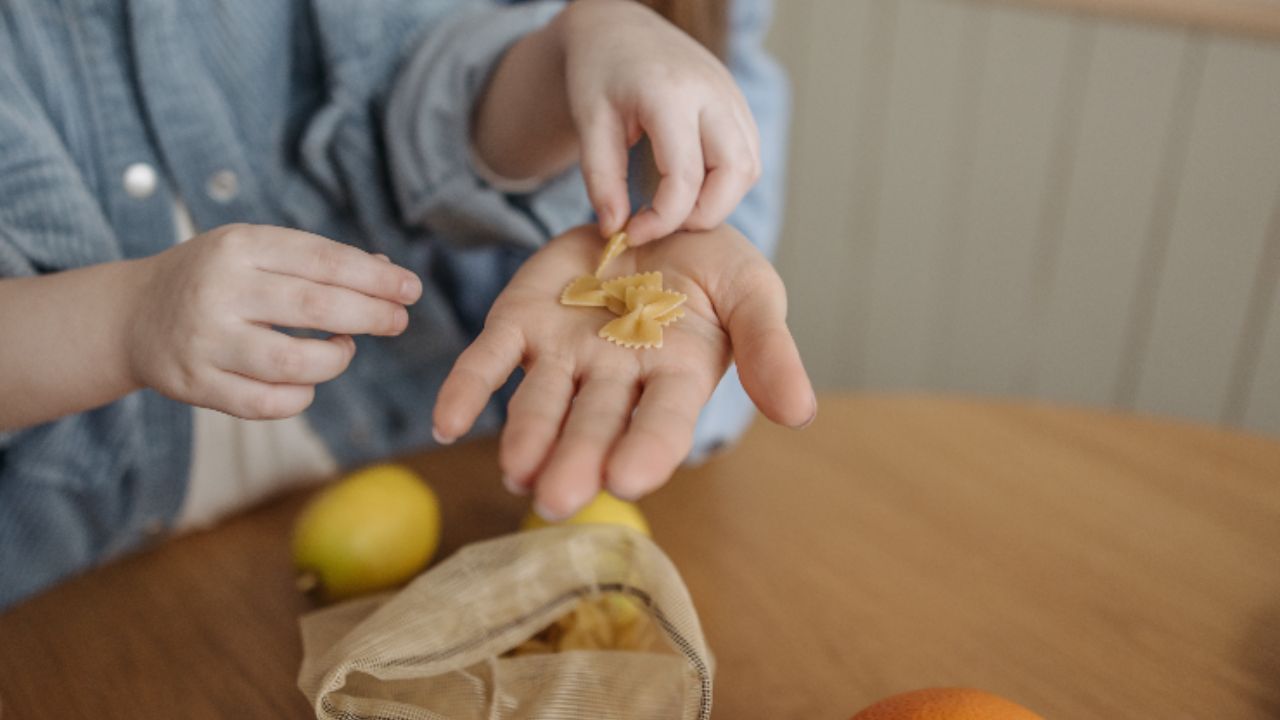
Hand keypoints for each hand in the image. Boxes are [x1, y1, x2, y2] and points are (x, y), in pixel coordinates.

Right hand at [127, 224, 421, 418]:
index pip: (323, 260)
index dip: (375, 278)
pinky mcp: (196, 384)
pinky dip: (302, 395)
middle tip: (397, 321)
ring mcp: (206, 341)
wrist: (132, 315)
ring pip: (295, 363)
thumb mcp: (256, 250)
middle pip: (317, 308)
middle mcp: (220, 291)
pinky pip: (268, 403)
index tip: (410, 289)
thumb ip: (317, 261)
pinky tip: (307, 380)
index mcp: (240, 247)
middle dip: (371, 316)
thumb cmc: (215, 278)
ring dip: (336, 360)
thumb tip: (389, 276)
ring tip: (343, 349)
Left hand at [432, 224, 814, 518]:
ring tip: (515, 470)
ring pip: (540, 403)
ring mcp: (563, 354)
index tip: (630, 478)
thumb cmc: (712, 265)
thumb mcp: (752, 291)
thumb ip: (769, 348)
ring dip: (526, 437)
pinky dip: (466, 389)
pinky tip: (445, 421)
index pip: (661, 422)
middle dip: (576, 460)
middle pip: (594, 424)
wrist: (652, 212)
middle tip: (556, 498)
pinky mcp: (521, 323)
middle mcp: (614, 378)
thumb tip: (802, 413)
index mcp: (674, 377)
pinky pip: (489, 359)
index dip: (646, 449)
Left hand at [560, 0, 760, 244]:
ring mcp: (732, 95)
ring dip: (719, 200)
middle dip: (703, 215)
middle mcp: (712, 93)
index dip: (662, 220)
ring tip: (675, 206)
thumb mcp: (589, 123)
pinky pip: (748, 155)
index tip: (632, 233)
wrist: (619, 27)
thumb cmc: (598, 73)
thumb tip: (615, 230)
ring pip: (750, 168)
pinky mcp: (738, 103)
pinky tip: (690, 185)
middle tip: (663, 224)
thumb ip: (601, 179)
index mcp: (670, 94)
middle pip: (736, 174)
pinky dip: (726, 182)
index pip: (685, 178)